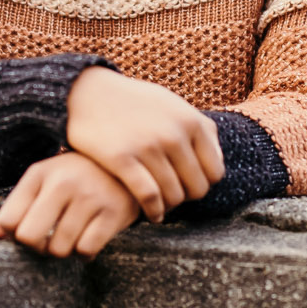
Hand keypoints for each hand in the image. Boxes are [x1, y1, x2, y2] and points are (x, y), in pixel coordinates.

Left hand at [0, 151, 142, 257]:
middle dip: (36, 246)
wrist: (126, 165)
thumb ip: (15, 207)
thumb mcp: (43, 184)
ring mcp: (90, 197)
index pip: (9, 220)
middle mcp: (63, 182)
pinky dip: (85, 252)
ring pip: (59, 249)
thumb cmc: (75, 178)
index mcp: (40, 173)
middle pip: (29, 237)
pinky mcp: (113, 213)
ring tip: (70, 236)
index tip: (28, 228)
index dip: (14, 233)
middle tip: (47, 239)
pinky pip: (86, 250)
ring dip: (63, 250)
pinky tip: (88, 238)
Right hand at [64, 65, 225, 220]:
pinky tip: (150, 214)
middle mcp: (174, 134)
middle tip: (172, 197)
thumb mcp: (172, 104)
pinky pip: (149, 197)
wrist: (87, 93)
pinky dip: (153, 212)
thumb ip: (199, 127)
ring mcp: (148, 147)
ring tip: (160, 206)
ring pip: (174, 196)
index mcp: (191, 121)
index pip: (215, 172)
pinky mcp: (123, 159)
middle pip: (197, 188)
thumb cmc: (133, 102)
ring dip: (168, 207)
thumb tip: (219, 159)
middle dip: (186, 197)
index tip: (187, 185)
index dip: (203, 183)